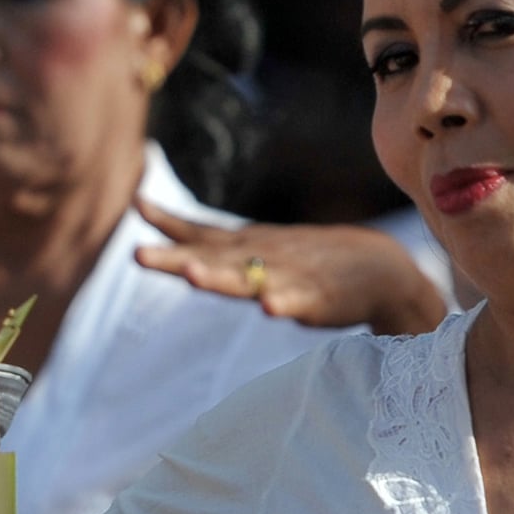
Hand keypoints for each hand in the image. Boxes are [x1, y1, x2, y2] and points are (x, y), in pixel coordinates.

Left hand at [133, 199, 447, 335]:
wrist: (378, 267)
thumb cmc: (308, 260)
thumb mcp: (257, 249)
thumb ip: (213, 248)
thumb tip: (169, 238)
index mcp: (245, 248)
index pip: (199, 233)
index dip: (167, 222)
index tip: (136, 205)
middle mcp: (261, 257)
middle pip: (210, 258)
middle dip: (174, 258)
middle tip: (137, 256)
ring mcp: (288, 277)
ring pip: (249, 279)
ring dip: (221, 278)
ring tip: (194, 276)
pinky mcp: (316, 300)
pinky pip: (298, 302)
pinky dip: (284, 303)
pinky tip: (270, 308)